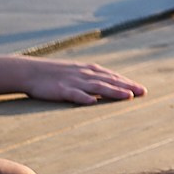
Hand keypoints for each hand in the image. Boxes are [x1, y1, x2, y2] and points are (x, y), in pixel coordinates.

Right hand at [16, 57, 145, 103]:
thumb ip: (91, 78)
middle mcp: (85, 74)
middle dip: (128, 87)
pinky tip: (93, 102)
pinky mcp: (61, 90)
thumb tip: (107, 86)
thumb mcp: (76, 73)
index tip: (143, 90)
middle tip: (143, 93)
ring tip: (128, 97)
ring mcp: (74, 81)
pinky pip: (74, 94)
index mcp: (89, 70)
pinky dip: (84, 97)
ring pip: (97, 87)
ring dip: (113, 91)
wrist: (30, 71)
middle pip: (110, 81)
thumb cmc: (54, 74)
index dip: (128, 83)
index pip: (113, 77)